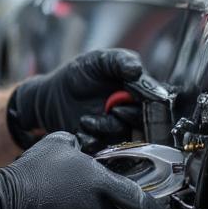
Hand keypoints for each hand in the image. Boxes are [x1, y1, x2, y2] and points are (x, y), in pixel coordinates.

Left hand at [7, 49, 168, 151]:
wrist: (52, 94)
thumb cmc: (79, 73)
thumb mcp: (99, 60)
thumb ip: (120, 61)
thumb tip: (137, 70)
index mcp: (137, 91)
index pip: (155, 100)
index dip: (148, 100)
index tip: (134, 96)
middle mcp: (132, 112)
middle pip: (144, 122)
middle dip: (129, 116)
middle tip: (113, 108)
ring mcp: (117, 129)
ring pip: (125, 137)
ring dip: (106, 129)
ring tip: (86, 120)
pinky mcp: (102, 142)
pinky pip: (105, 149)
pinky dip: (92, 141)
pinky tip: (80, 132)